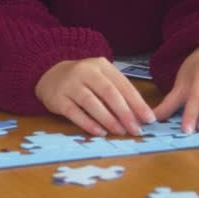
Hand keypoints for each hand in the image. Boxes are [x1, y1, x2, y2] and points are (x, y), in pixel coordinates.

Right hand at [35, 57, 155, 135]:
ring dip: (108, 119)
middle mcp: (85, 72)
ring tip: (120, 131)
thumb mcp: (101, 77)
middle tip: (135, 129)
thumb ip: (118, 92)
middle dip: (125, 113)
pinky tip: (100, 132)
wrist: (49, 74)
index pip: (122, 84)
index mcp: (101, 65)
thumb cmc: (83, 79)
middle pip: (108, 93)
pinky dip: (88, 123)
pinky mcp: (57, 98)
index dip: (137, 103)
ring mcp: (69, 85)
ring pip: (91, 103)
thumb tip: (138, 116)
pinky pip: (74, 112)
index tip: (149, 119)